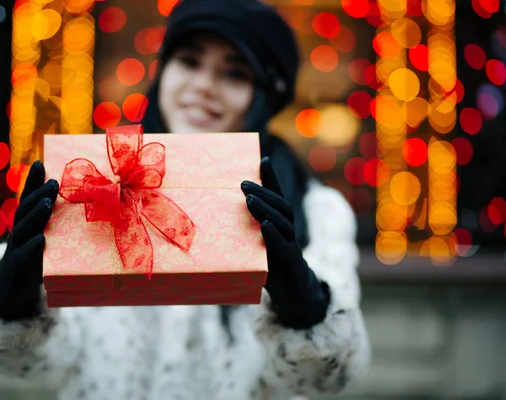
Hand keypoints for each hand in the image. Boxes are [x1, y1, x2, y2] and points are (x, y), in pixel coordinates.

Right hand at [0, 161, 58, 320]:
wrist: (14, 287)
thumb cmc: (37, 256)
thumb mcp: (47, 236)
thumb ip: (60, 220)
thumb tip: (84, 201)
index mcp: (27, 221)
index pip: (28, 198)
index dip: (33, 181)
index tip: (40, 163)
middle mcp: (20, 231)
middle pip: (25, 209)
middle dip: (38, 194)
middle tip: (54, 182)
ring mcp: (17, 248)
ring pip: (22, 229)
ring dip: (35, 215)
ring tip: (47, 204)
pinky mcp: (18, 267)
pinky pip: (23, 255)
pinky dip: (31, 247)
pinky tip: (40, 239)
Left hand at [241, 157, 330, 328]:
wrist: (292, 299)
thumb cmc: (270, 270)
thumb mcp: (255, 249)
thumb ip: (243, 235)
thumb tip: (212, 218)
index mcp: (281, 226)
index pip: (278, 197)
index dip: (272, 178)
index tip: (264, 158)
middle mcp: (290, 232)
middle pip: (282, 207)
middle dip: (264, 192)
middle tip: (242, 183)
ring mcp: (292, 248)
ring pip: (285, 223)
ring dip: (266, 209)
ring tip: (250, 199)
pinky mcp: (292, 265)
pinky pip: (285, 247)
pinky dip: (275, 236)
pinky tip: (264, 226)